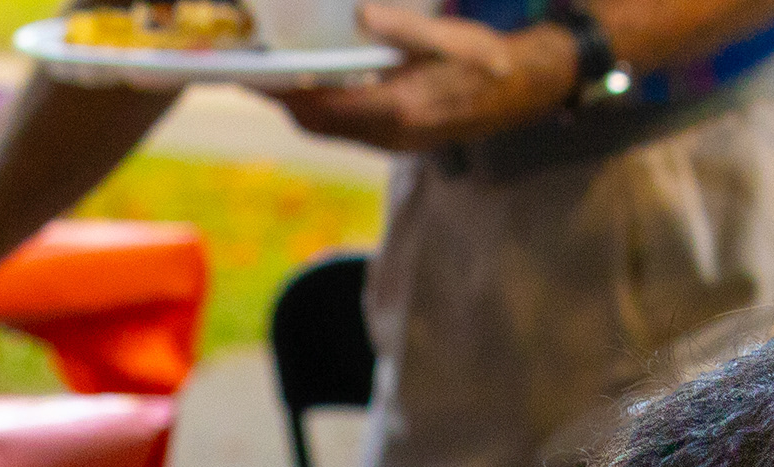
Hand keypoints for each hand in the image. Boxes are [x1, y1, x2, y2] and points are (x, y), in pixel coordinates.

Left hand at [284, 4, 579, 150]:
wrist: (521, 94)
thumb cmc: (487, 60)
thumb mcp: (449, 37)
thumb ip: (403, 29)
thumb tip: (362, 16)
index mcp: (401, 108)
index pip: (327, 108)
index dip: (287, 95)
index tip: (259, 76)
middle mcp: (392, 135)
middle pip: (319, 126)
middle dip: (283, 103)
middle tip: (252, 76)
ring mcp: (394, 143)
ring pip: (331, 132)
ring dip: (299, 109)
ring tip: (272, 81)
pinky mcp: (397, 141)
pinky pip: (347, 130)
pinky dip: (323, 111)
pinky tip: (312, 88)